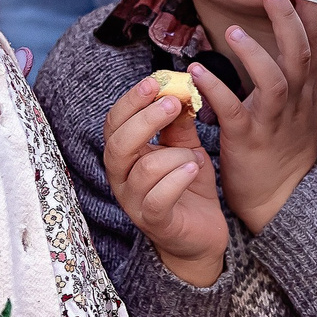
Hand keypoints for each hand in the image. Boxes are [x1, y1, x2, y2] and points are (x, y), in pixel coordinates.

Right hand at [101, 73, 226, 286]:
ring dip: (175, 155)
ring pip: (144, 169)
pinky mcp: (154, 222)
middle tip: (173, 102)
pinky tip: (194, 168)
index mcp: (127, 156)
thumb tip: (180, 88)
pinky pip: (158, 197)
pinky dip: (177, 179)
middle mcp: (122, 179)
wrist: (201, 235)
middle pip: (118, 144)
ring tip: (195, 157)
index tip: (155, 81)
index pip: (115, 124)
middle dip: (145, 119)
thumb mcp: (185, 148)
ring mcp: (135, 202)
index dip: (131, 101)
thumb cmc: (187, 186)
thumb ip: (178, 124)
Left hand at [194, 0, 316, 234]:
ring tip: (231, 31)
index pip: (315, 45)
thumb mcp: (309, 109)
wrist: (282, 201)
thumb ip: (312, 72)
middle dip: (288, 21)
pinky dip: (216, 89)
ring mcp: (273, 122)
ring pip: (274, 81)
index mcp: (306, 93)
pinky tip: (197, 71)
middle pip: (300, 55)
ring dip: (254, 53)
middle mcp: (294, 103)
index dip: (310, 14)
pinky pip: (233, 111)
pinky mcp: (248, 140)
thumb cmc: (288, 152)